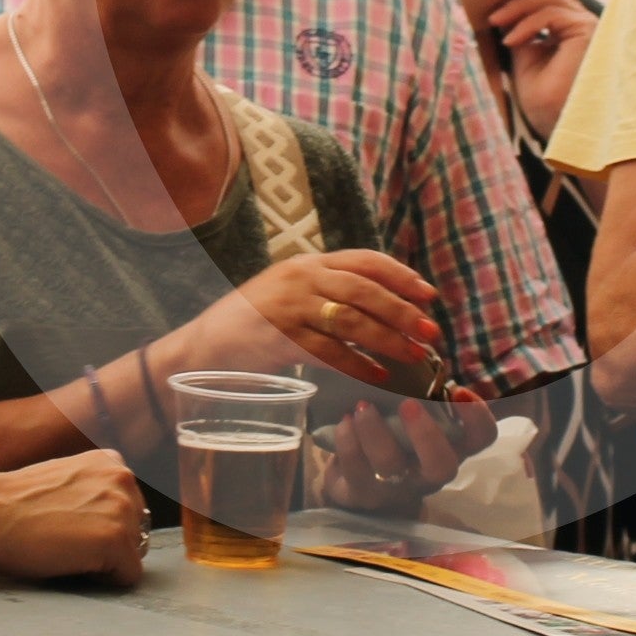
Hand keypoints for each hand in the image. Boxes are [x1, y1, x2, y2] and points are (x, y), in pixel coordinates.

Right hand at [0, 452, 147, 585]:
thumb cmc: (14, 504)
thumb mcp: (67, 479)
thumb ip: (95, 490)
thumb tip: (112, 518)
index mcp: (111, 462)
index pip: (130, 507)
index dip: (103, 526)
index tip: (74, 528)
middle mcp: (123, 478)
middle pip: (136, 530)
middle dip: (109, 543)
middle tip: (68, 542)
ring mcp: (122, 509)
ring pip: (132, 553)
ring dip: (105, 561)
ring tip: (67, 551)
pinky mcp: (115, 540)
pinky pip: (127, 576)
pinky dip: (104, 581)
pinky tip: (73, 565)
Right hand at [196, 250, 446, 391]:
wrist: (205, 346)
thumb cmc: (254, 322)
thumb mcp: (291, 291)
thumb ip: (329, 289)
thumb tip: (383, 303)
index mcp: (308, 263)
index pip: (365, 260)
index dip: (401, 276)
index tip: (429, 295)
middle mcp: (300, 278)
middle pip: (363, 289)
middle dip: (402, 310)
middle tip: (431, 330)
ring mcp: (288, 308)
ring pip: (350, 319)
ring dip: (387, 338)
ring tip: (414, 354)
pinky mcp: (279, 339)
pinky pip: (327, 352)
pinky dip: (357, 365)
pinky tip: (378, 376)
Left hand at [320, 392, 500, 513]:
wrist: (358, 477)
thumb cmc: (395, 431)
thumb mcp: (416, 410)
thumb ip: (425, 386)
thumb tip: (420, 336)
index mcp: (450, 445)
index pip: (481, 437)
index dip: (477, 418)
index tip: (459, 391)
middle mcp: (429, 471)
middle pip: (442, 465)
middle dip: (426, 435)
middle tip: (409, 404)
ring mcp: (396, 486)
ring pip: (391, 466)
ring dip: (376, 433)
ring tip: (362, 406)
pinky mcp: (363, 493)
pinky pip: (356, 472)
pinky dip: (349, 443)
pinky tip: (344, 421)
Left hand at [490, 0, 598, 136]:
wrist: (559, 128)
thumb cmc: (545, 103)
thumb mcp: (525, 60)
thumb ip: (522, 34)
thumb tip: (505, 13)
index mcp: (571, 33)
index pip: (546, 4)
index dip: (517, 7)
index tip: (492, 20)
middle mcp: (584, 26)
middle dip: (515, 3)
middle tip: (491, 17)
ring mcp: (588, 27)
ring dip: (517, 9)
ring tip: (495, 23)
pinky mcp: (587, 31)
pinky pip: (551, 13)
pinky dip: (526, 23)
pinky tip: (510, 41)